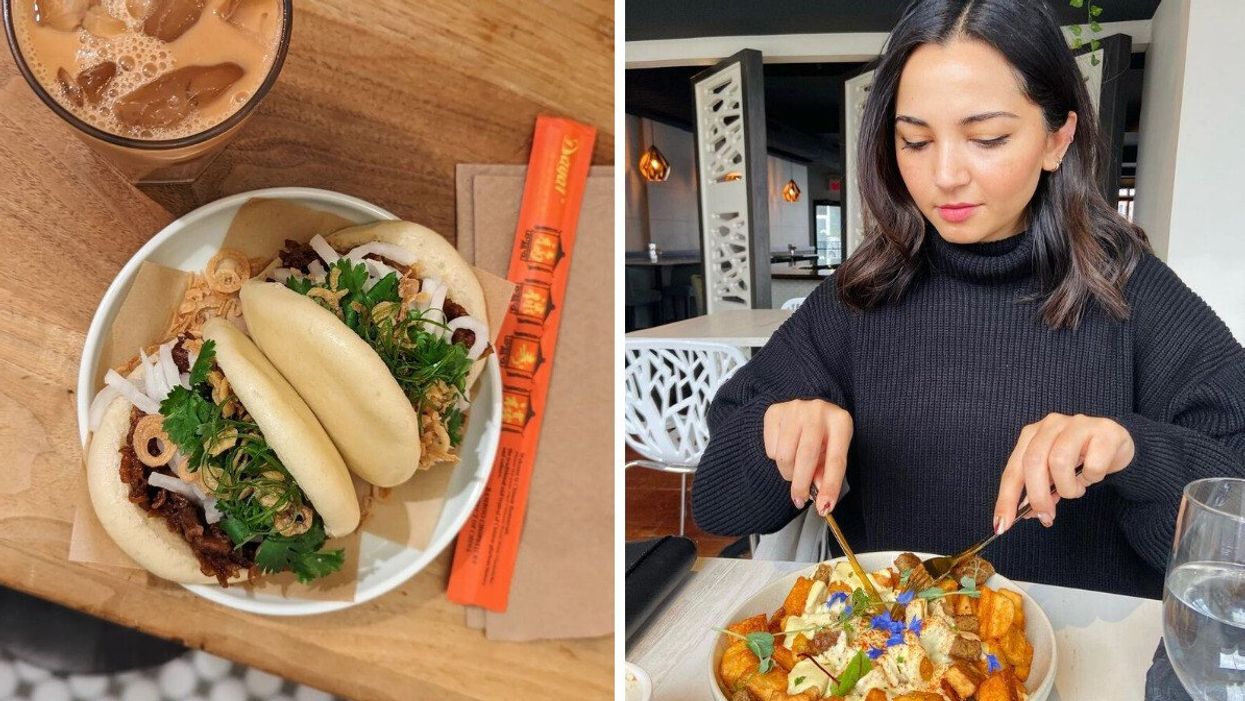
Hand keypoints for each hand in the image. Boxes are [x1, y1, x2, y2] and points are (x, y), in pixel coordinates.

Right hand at [763, 399, 852, 514]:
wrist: (806, 410)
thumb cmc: (823, 436)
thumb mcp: (833, 451)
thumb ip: (827, 473)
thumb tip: (821, 499)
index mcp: (840, 422)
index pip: (836, 460)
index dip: (830, 486)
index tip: (824, 507)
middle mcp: (817, 411)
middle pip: (806, 456)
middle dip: (801, 484)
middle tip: (799, 499)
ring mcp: (794, 409)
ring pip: (784, 455)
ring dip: (788, 472)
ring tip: (794, 469)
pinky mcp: (774, 412)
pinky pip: (771, 448)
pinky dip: (776, 457)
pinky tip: (785, 449)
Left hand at [994, 413, 1134, 532]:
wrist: (1117, 445)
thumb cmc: (1080, 460)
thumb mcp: (1054, 475)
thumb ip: (1040, 489)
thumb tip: (1029, 513)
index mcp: (1032, 434)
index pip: (1013, 469)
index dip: (1006, 498)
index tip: (1002, 525)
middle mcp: (1050, 424)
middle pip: (1033, 462)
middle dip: (1037, 496)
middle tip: (1046, 516)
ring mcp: (1077, 424)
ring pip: (1060, 462)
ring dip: (1068, 488)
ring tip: (1076, 490)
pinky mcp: (1104, 431)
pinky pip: (1093, 466)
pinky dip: (1092, 479)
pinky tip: (1094, 475)